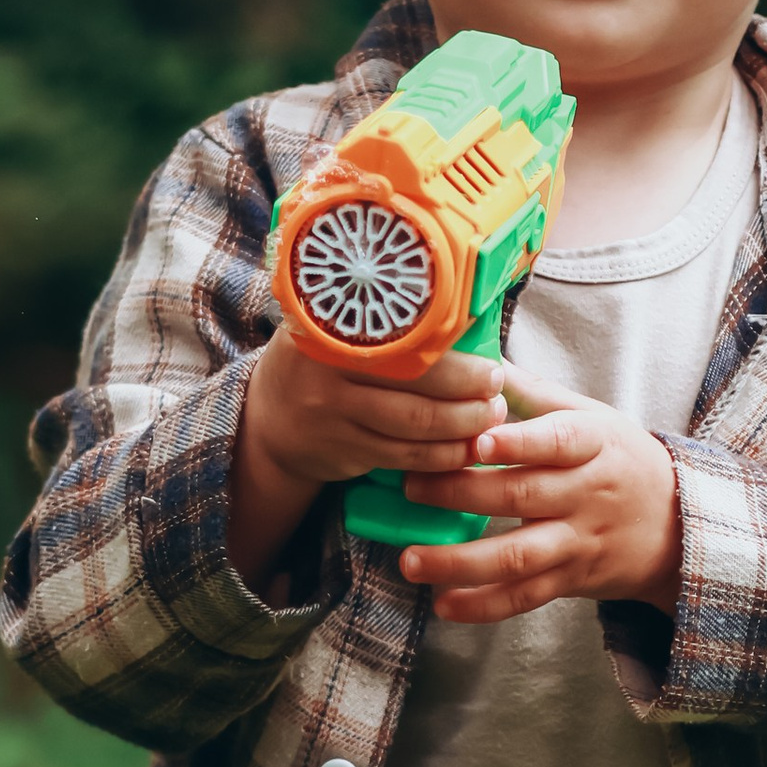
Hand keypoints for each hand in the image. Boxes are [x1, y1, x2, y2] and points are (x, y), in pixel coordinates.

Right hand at [229, 338, 507, 588]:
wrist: (269, 421)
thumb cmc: (318, 363)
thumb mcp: (330, 326)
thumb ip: (382, 319)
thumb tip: (464, 308)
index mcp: (331, 329)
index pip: (403, 342)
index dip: (454, 357)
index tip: (491, 365)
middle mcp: (327, 372)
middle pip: (415, 386)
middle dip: (469, 393)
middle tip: (498, 392)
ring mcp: (334, 417)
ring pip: (415, 426)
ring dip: (463, 425)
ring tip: (491, 417)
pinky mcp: (344, 452)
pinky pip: (405, 457)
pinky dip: (443, 455)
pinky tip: (466, 448)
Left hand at [397, 385, 681, 622]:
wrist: (678, 526)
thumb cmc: (620, 460)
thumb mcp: (593, 417)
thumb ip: (534, 393)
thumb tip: (478, 358)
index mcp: (593, 444)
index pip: (558, 441)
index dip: (519, 442)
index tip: (479, 440)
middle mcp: (587, 495)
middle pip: (523, 496)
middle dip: (462, 493)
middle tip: (411, 486)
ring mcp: (578, 542)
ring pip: (518, 556)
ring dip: (461, 562)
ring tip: (411, 560)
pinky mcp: (571, 580)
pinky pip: (525, 597)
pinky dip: (483, 606)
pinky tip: (444, 605)